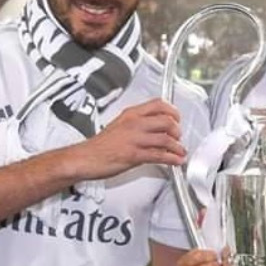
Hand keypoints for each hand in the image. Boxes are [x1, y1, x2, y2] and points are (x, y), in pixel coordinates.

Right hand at [67, 98, 184, 180]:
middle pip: (167, 120)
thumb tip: (157, 129)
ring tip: (180, 152)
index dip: (173, 112)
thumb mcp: (120, 126)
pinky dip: (172, 159)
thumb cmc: (100, 145)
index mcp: (131, 114)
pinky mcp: (134, 155)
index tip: (177, 119)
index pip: (159, 104)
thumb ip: (139, 125)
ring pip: (166, 139)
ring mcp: (134, 139)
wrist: (85, 158)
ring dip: (177, 147)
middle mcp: (134, 123)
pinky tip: (176, 161)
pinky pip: (159, 155)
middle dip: (177, 131)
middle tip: (178, 138)